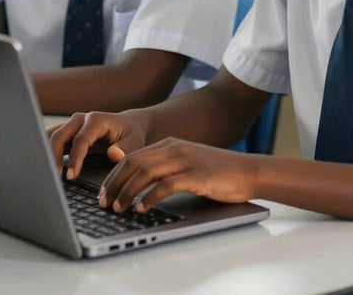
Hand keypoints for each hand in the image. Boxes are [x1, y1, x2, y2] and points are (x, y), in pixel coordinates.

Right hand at [48, 111, 146, 178]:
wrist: (127, 125)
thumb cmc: (131, 134)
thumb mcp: (135, 141)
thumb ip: (125, 148)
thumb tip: (113, 154)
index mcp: (96, 120)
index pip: (80, 140)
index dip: (75, 159)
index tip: (71, 176)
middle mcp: (80, 119)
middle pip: (59, 136)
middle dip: (54, 157)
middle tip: (55, 178)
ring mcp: (71, 124)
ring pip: (50, 136)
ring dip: (46, 154)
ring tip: (47, 175)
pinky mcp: (67, 132)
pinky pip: (51, 140)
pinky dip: (46, 153)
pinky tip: (45, 168)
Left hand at [98, 138, 257, 212]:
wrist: (248, 171)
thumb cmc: (218, 172)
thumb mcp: (186, 163)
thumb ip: (165, 167)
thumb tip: (138, 185)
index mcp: (170, 144)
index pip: (132, 156)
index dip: (113, 174)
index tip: (104, 192)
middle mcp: (174, 149)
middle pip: (133, 162)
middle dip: (114, 183)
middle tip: (104, 202)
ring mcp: (185, 160)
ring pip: (145, 172)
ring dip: (127, 191)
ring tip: (119, 207)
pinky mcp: (196, 175)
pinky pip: (166, 185)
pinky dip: (150, 197)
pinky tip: (142, 208)